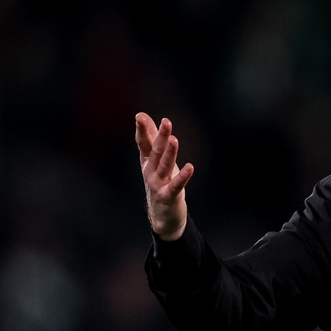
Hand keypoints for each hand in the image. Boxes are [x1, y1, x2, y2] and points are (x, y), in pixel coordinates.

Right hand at [136, 112, 193, 240]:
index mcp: (147, 162)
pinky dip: (183, 176)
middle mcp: (150, 172)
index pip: (143, 143)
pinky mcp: (168, 196)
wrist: (162, 214)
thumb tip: (143, 116)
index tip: (140, 116)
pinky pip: (176, 185)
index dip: (142, 130)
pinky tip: (190, 167)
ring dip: (170, 153)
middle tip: (166, 122)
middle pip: (156, 152)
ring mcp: (158, 184)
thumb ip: (150, 138)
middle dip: (160, 137)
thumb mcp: (154, 160)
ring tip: (174, 140)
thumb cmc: (160, 182)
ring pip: (165, 166)